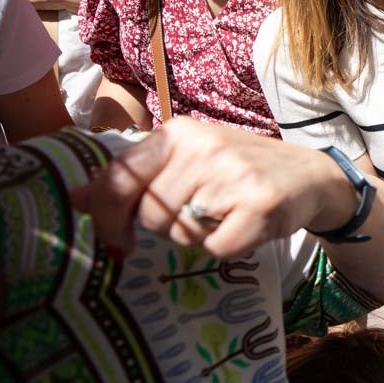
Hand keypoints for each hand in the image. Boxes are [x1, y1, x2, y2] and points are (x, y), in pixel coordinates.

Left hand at [73, 117, 354, 257]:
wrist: (310, 176)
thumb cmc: (238, 171)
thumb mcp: (184, 163)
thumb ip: (132, 179)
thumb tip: (72, 199)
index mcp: (177, 133)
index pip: (119, 178)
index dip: (108, 218)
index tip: (116, 242)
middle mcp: (202, 147)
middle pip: (151, 215)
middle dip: (170, 226)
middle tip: (201, 212)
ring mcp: (232, 173)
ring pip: (181, 234)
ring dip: (199, 237)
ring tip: (226, 215)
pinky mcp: (258, 204)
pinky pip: (215, 249)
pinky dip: (228, 248)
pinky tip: (245, 227)